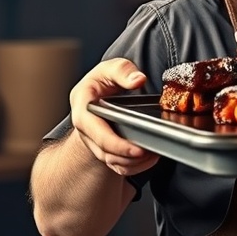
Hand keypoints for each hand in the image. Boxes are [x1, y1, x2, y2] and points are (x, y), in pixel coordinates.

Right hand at [69, 58, 158, 175]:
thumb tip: (137, 80)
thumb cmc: (102, 81)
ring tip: (153, 154)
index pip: (96, 132)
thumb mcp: (110, 68)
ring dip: (133, 163)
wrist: (95, 95)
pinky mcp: (103, 151)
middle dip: (127, 156)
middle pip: (104, 151)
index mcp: (83, 108)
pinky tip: (149, 158)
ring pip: (111, 162)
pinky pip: (117, 166)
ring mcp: (93, 142)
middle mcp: (85, 129)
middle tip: (150, 153)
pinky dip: (134, 167)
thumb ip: (123, 71)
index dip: (116, 143)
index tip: (136, 148)